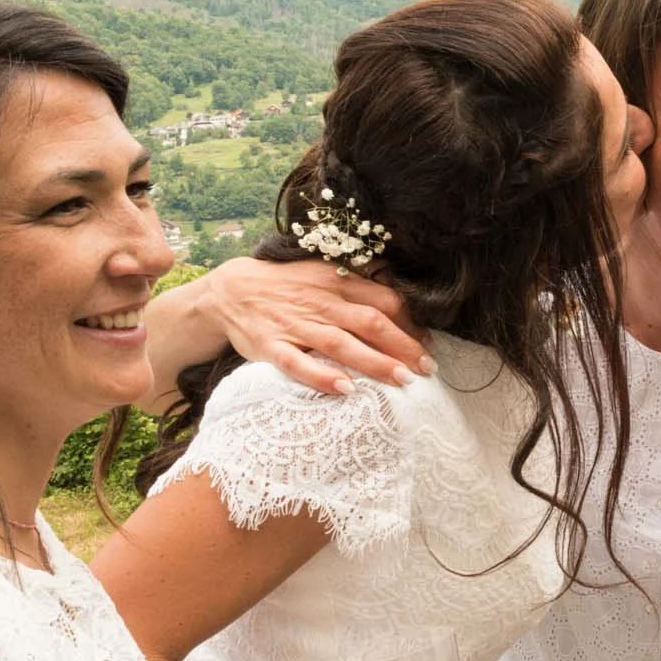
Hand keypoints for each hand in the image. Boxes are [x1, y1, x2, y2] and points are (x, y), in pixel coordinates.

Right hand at [205, 255, 430, 394]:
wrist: (231, 291)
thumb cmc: (288, 285)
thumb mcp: (324, 271)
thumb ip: (359, 280)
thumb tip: (398, 290)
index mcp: (337, 282)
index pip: (384, 301)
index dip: (411, 323)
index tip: (429, 344)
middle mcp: (321, 303)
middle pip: (370, 323)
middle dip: (403, 346)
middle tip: (427, 368)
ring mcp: (296, 326)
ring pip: (341, 344)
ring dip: (374, 362)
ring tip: (403, 379)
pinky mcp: (273, 347)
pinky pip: (298, 364)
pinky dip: (321, 376)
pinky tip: (345, 389)